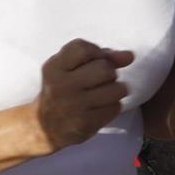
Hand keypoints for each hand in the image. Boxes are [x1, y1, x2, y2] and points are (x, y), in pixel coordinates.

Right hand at [29, 39, 134, 154]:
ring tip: (103, 94)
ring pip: (117, 88)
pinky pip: (116, 107)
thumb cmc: (60, 91)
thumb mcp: (68, 69)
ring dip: (116, 90)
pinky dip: (113, 106)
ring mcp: (75, 105)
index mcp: (54, 68)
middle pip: (105, 68)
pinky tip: (100, 108)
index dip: (96, 52)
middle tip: (99, 81)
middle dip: (109, 73)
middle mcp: (62, 85)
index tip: (94, 61)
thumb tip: (130, 55)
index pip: (83, 48)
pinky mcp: (87, 123)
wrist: (45, 126)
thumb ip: (98, 57)